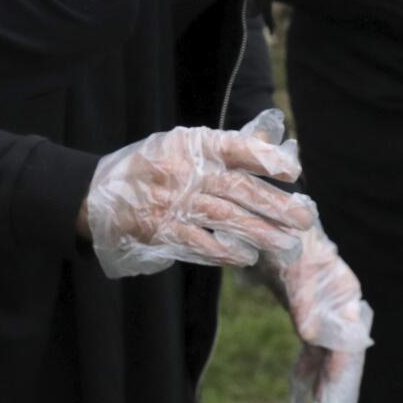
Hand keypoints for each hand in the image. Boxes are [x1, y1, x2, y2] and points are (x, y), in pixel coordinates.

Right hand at [81, 109, 315, 277]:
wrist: (97, 194)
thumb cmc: (151, 167)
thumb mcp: (182, 146)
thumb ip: (227, 148)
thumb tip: (274, 144)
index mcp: (191, 145)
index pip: (234, 146)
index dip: (264, 157)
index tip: (292, 170)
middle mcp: (184, 171)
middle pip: (238, 188)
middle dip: (275, 205)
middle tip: (304, 219)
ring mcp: (173, 202)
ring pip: (226, 218)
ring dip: (260, 233)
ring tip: (286, 244)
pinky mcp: (162, 230)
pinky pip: (202, 243)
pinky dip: (226, 251)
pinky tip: (246, 257)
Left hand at [262, 207, 373, 402]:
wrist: (272, 218)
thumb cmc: (288, 235)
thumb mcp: (294, 261)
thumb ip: (304, 297)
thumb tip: (311, 334)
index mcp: (344, 294)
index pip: (348, 347)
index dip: (343, 380)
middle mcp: (342, 308)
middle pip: (344, 360)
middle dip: (339, 397)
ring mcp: (327, 314)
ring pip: (329, 362)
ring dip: (326, 391)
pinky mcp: (310, 317)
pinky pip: (313, 354)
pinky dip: (308, 376)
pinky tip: (302, 399)